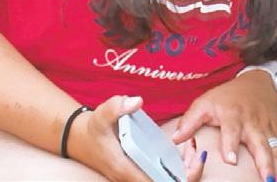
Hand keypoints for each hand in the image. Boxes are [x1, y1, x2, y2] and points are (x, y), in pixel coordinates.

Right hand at [68, 95, 203, 181]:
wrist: (80, 139)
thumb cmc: (93, 128)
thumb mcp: (102, 114)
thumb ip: (117, 107)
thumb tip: (136, 101)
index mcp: (125, 169)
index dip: (178, 176)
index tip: (191, 158)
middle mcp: (130, 178)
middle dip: (187, 173)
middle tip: (195, 150)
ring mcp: (134, 177)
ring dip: (184, 171)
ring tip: (192, 149)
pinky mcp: (139, 173)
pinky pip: (162, 178)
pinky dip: (177, 169)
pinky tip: (184, 152)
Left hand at [171, 70, 276, 181]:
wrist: (257, 83)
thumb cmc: (227, 97)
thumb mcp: (205, 102)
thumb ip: (190, 121)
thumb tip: (175, 139)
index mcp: (233, 115)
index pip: (232, 130)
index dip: (231, 144)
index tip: (230, 160)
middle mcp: (254, 123)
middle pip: (261, 144)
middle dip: (265, 163)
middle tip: (267, 179)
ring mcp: (269, 130)